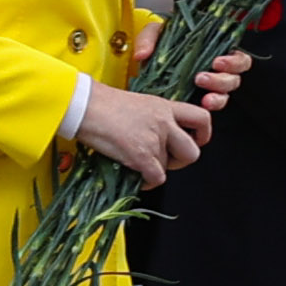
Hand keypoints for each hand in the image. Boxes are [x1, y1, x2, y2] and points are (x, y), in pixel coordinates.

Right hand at [76, 82, 212, 183]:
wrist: (82, 104)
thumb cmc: (101, 103)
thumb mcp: (138, 103)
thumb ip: (154, 118)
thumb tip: (158, 138)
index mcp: (165, 106)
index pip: (202, 118)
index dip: (203, 135)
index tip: (195, 142)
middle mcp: (164, 122)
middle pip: (193, 152)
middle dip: (181, 161)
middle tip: (166, 160)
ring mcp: (154, 139)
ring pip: (169, 167)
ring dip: (157, 170)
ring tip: (141, 164)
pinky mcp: (141, 154)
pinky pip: (156, 178)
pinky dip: (147, 182)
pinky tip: (136, 176)